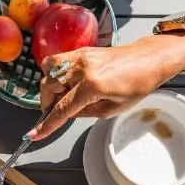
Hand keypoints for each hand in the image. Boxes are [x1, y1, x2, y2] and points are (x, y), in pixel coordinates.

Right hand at [29, 34, 184, 140]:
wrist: (151, 58)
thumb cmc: (138, 84)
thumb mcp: (112, 109)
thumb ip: (85, 113)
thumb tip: (66, 113)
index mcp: (93, 86)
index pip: (63, 109)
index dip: (47, 124)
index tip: (34, 134)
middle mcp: (83, 68)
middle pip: (49, 86)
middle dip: (47, 102)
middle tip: (55, 110)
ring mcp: (81, 56)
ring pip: (48, 70)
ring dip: (49, 86)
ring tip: (61, 95)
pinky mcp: (82, 51)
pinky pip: (57, 61)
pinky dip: (55, 73)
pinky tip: (66, 82)